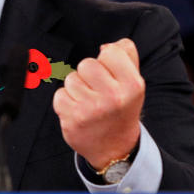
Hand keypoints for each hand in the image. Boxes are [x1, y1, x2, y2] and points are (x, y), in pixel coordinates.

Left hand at [52, 38, 143, 167]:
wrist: (114, 148)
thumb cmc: (121, 109)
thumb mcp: (134, 83)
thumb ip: (126, 56)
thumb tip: (106, 45)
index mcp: (132, 85)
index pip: (110, 52)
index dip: (107, 60)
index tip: (111, 74)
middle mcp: (113, 97)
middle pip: (87, 64)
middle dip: (89, 74)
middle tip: (98, 90)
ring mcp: (91, 109)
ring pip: (71, 78)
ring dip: (77, 88)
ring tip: (89, 102)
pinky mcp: (72, 119)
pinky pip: (60, 94)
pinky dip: (67, 101)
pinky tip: (79, 110)